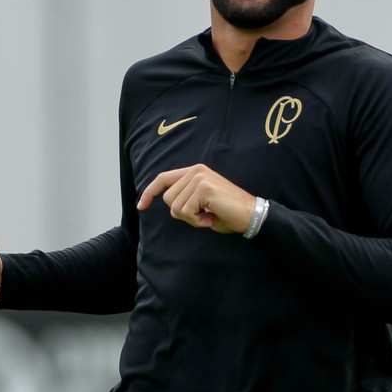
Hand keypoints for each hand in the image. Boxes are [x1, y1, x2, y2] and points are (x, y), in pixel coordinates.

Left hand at [136, 164, 254, 233]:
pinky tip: (211, 218)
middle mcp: (195, 171)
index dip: (150, 192)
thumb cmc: (227, 213)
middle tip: (202, 216)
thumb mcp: (202, 205)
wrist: (250, 214)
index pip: (163, 178)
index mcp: (194, 172)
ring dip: (190, 219)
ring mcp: (199, 177)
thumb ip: (186, 201)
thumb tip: (172, 208)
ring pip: (176, 206)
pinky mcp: (203, 187)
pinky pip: (186, 211)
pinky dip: (196, 221)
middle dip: (182, 214)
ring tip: (208, 216)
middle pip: (168, 198)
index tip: (141, 206)